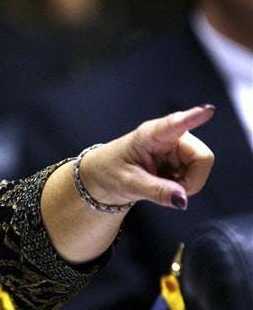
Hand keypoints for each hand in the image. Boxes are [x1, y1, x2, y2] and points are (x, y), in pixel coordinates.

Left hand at [79, 105, 215, 209]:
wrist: (102, 176)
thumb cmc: (110, 171)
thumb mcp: (129, 183)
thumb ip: (156, 191)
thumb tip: (182, 199)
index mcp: (150, 135)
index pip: (174, 124)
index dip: (192, 117)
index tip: (207, 110)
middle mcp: (170, 136)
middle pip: (201, 157)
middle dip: (191, 180)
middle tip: (167, 190)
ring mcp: (178, 146)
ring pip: (201, 168)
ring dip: (186, 184)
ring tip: (160, 183)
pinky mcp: (181, 157)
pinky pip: (195, 175)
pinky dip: (183, 185)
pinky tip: (165, 182)